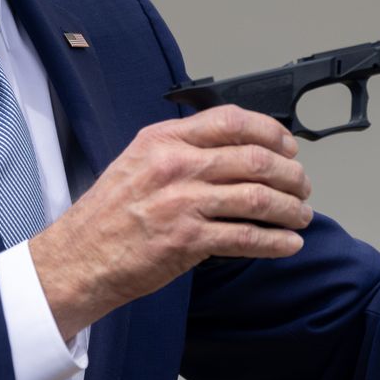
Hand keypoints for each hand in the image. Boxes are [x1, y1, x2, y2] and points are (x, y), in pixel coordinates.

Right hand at [28, 106, 312, 339]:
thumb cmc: (107, 215)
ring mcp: (181, 202)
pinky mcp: (186, 241)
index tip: (288, 146)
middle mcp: (175, 165)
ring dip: (290, 209)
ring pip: (258, 198)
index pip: (232, 121)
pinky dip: (275, 242)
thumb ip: (181, 150)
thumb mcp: (137, 163)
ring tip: (301, 217)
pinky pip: (246, 237)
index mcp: (163, 140)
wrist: (77, 258)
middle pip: (255, 159)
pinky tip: (288, 244)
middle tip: (302, 186)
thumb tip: (234, 151)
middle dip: (291, 174)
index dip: (271, 131)